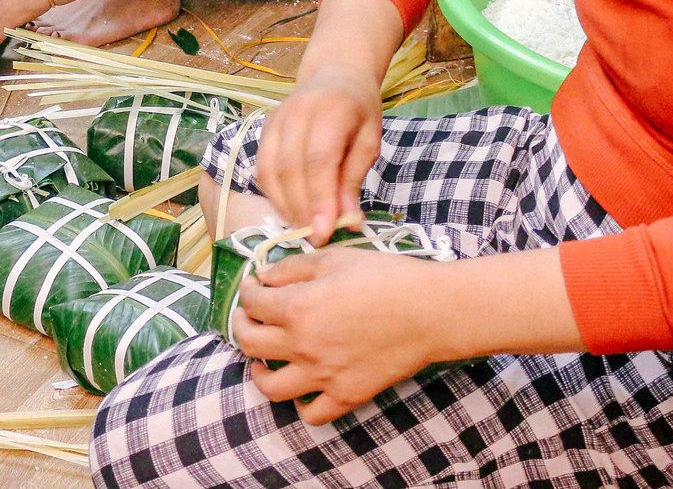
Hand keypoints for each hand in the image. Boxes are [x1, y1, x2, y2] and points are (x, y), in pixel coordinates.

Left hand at [231, 248, 441, 424]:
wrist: (431, 311)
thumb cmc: (386, 278)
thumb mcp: (334, 258)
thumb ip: (292, 268)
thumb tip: (263, 278)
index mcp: (297, 308)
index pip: (252, 303)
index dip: (247, 291)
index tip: (252, 287)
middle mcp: (303, 345)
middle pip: (249, 343)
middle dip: (241, 326)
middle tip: (247, 318)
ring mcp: (324, 376)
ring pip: (270, 387)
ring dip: (259, 371)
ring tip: (264, 359)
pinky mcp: (348, 395)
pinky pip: (312, 414)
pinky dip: (302, 404)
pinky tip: (304, 386)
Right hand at [255, 66, 381, 238]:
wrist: (334, 74)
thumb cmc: (359, 110)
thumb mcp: (370, 140)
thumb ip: (354, 178)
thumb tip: (347, 220)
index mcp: (331, 110)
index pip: (319, 160)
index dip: (319, 199)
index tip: (325, 232)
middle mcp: (297, 112)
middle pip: (290, 168)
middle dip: (301, 208)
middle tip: (315, 238)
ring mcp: (275, 119)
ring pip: (270, 170)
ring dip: (284, 205)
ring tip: (303, 229)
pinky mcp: (264, 129)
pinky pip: (262, 168)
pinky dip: (273, 194)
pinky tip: (289, 211)